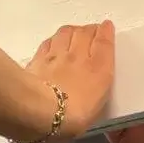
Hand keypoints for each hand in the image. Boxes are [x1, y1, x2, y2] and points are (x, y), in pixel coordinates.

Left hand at [26, 22, 114, 140]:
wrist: (43, 112)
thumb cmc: (76, 116)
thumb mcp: (96, 107)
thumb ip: (96, 88)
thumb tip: (92, 82)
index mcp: (98, 69)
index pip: (104, 42)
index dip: (105, 31)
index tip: (106, 26)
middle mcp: (78, 57)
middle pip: (84, 33)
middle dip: (89, 29)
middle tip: (90, 31)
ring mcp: (56, 56)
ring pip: (65, 32)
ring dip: (71, 30)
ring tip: (72, 34)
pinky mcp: (38, 59)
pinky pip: (48, 42)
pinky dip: (53, 40)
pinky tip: (53, 43)